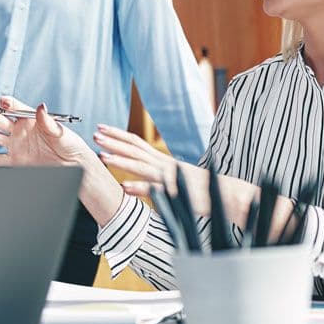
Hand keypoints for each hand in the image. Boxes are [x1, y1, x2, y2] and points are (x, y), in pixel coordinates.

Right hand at [0, 96, 94, 167]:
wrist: (73, 166)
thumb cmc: (71, 145)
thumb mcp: (62, 132)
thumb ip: (49, 121)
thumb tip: (41, 106)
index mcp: (31, 119)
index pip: (14, 108)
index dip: (7, 104)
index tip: (2, 103)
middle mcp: (20, 130)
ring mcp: (16, 146)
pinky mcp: (15, 161)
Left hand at [94, 124, 215, 216]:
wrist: (227, 195)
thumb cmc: (201, 188)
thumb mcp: (175, 177)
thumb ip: (158, 173)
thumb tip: (140, 173)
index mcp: (163, 160)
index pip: (137, 143)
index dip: (118, 134)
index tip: (102, 128)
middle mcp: (164, 164)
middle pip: (135, 149)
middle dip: (114, 141)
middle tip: (95, 134)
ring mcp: (169, 177)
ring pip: (141, 166)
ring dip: (120, 160)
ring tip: (102, 155)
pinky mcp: (176, 192)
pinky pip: (154, 190)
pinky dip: (139, 187)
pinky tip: (124, 187)